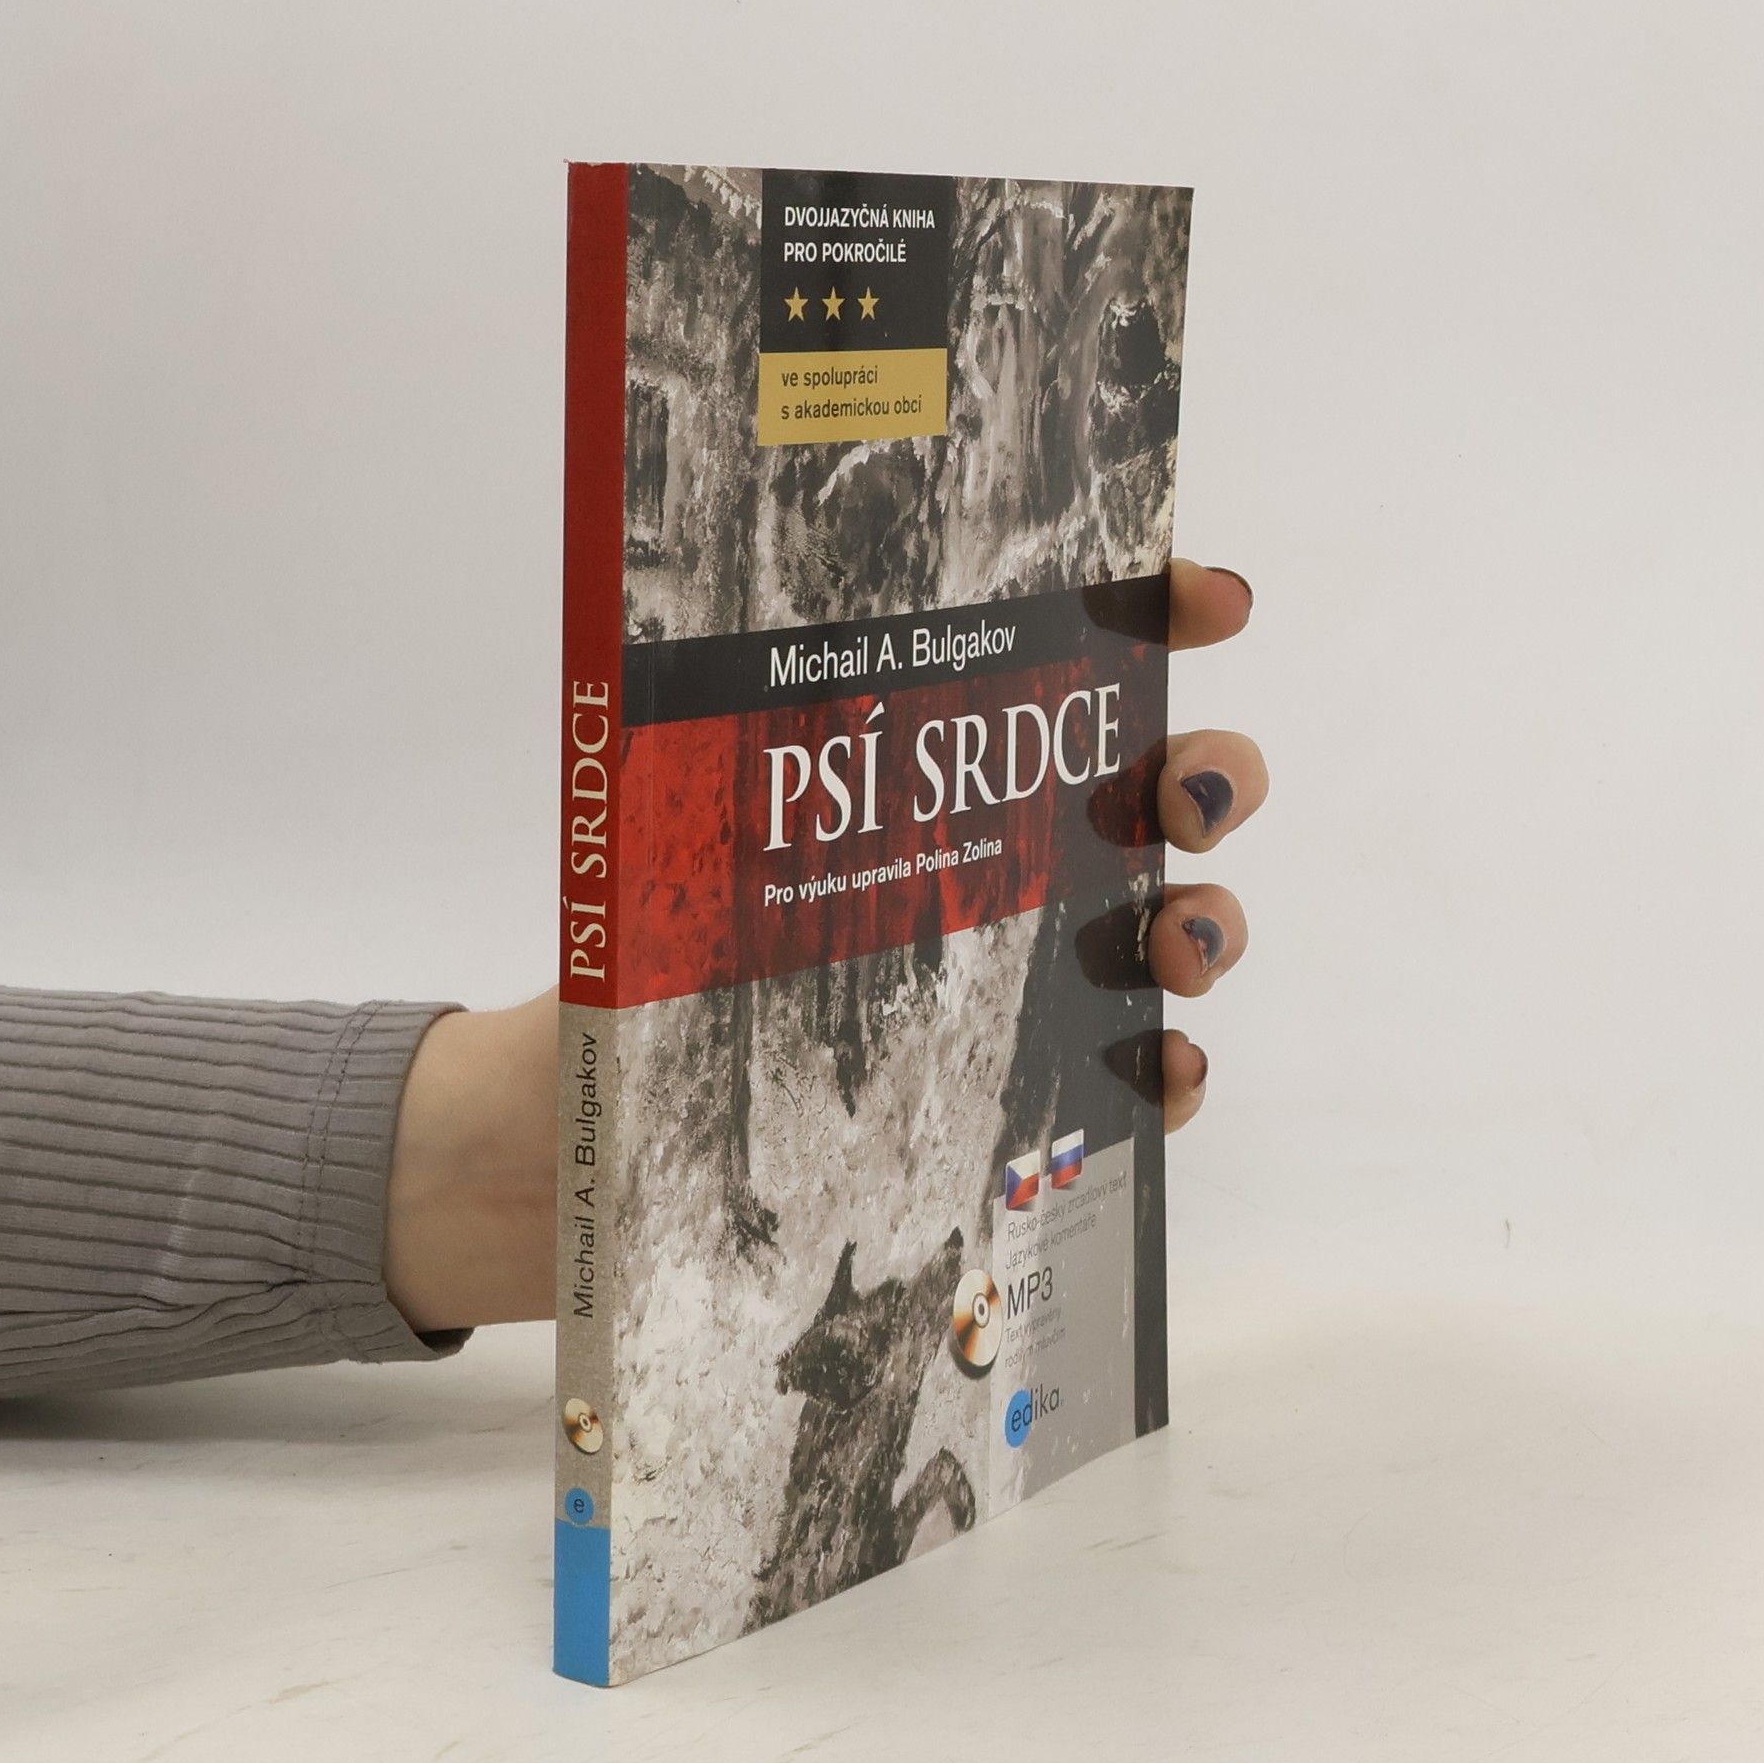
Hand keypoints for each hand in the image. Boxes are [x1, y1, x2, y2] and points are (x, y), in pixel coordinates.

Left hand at [383, 556, 1263, 1328]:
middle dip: (1207, 775)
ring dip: (1205, 924)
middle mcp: (974, 870)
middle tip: (1180, 793)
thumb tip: (696, 613)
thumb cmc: (601, 993)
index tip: (1205, 599)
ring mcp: (1003, 992)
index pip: (1043, 673)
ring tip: (1175, 941)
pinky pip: (1125, 1091)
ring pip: (1161, 935)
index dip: (1148, 617)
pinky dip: (1169, 1078)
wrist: (556, 1163)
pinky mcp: (1006, 1111)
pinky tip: (1164, 1072)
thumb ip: (706, 769)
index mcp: (901, 780)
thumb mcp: (655, 862)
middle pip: (1143, 800)